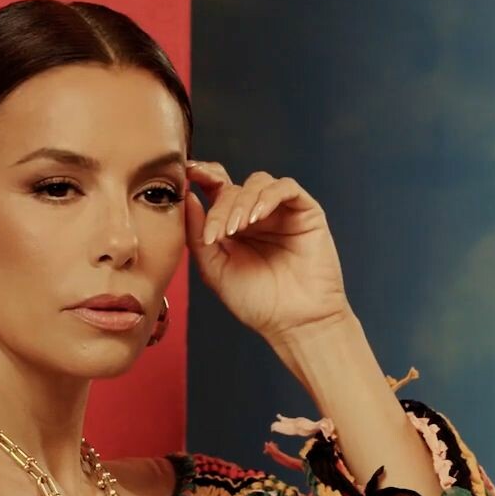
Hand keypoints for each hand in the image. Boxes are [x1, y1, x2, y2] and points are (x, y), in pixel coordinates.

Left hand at [184, 161, 351, 343]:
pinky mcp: (306, 212)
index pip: (216, 189)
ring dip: (243, 201)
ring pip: (258, 183)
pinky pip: (286, 188)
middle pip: (233, 187)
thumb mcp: (214, 269)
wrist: (295, 323)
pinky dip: (268, 197)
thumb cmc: (257, 302)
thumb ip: (197, 235)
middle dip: (221, 207)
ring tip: (238, 229)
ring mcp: (281, 212)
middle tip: (219, 233)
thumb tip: (188, 196)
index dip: (203, 175)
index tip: (188, 172)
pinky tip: (258, 217)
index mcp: (233, 226)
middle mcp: (257, 215)